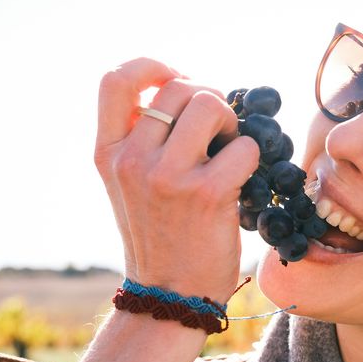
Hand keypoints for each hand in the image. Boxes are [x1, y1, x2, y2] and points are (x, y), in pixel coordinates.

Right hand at [93, 58, 258, 302]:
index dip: (151, 66)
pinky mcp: (207, 194)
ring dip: (232, 121)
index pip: (116, 81)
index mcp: (108, 153)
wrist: (171, 295)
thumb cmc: (160, 234)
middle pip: (178, 86)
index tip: (175, 78)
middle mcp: (132, 160)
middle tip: (218, 127)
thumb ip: (142, 140)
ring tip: (230, 148)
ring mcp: (167, 176)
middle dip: (208, 98)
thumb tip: (185, 91)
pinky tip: (243, 179)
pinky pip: (244, 146)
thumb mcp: (129, 185)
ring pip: (210, 105)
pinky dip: (254, 157)